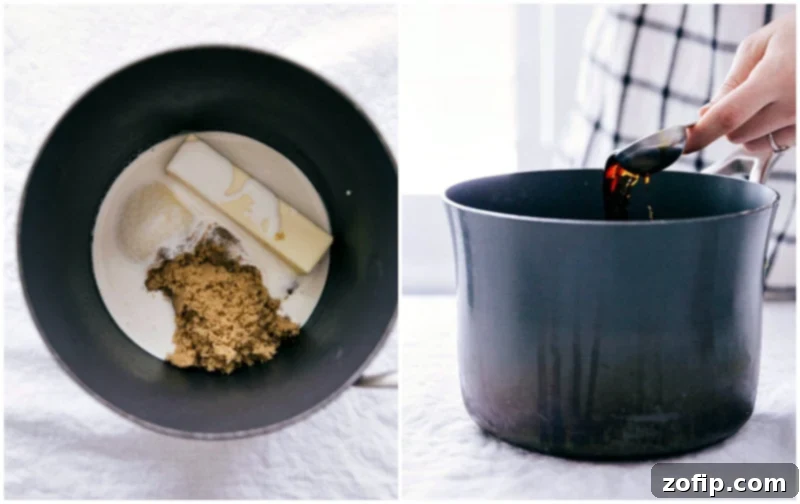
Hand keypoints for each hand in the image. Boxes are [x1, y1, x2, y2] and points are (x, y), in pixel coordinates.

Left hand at [684, 13, 795, 153]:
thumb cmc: (798, 35)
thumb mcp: (760, 46)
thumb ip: (731, 83)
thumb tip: (706, 115)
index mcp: (777, 77)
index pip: (729, 116)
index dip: (701, 134)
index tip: (683, 144)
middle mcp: (795, 104)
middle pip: (738, 135)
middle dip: (727, 123)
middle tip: (742, 97)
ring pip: (756, 145)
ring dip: (750, 130)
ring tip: (768, 99)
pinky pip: (778, 145)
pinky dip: (770, 133)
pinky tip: (782, 108)